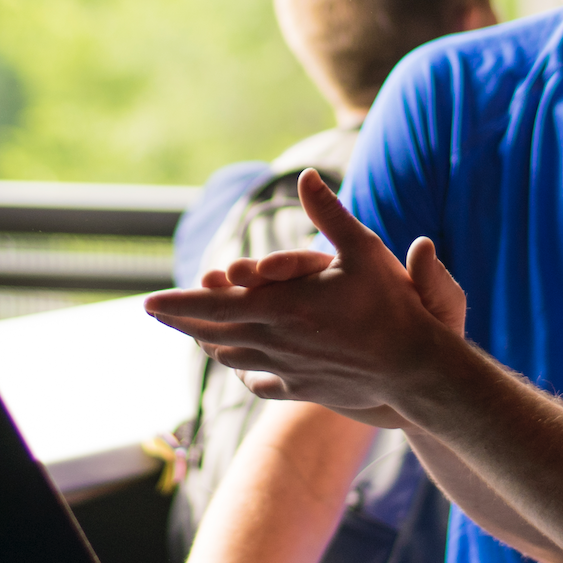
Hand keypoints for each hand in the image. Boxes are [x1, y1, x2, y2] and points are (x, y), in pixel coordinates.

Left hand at [146, 171, 467, 414]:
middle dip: (181, 320)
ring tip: (194, 334)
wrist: (413, 368)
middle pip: (213, 332)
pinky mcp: (302, 387)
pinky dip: (244, 371)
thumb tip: (307, 175)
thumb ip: (330, 213)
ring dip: (209, 342)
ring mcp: (287, 368)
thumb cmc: (391, 304)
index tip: (148, 302)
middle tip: (156, 313)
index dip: (178, 303)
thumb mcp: (363, 249)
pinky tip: (241, 368)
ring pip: (233, 357)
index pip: (213, 305)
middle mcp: (275, 340)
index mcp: (280, 306)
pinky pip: (260, 382)